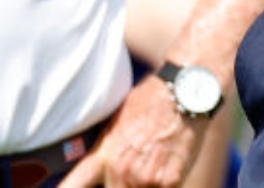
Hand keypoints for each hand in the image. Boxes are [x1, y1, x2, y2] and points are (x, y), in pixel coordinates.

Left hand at [59, 73, 202, 187]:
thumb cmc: (152, 100)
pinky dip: (161, 184)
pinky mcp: (171, 180)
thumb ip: (105, 151)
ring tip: (149, 165)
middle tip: (130, 169)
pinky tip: (165, 167)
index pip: (72, 186)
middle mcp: (121, 170)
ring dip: (140, 185)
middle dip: (115, 184)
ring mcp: (146, 178)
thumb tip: (96, 169)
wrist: (187, 91)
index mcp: (103, 155)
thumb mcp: (116, 123)